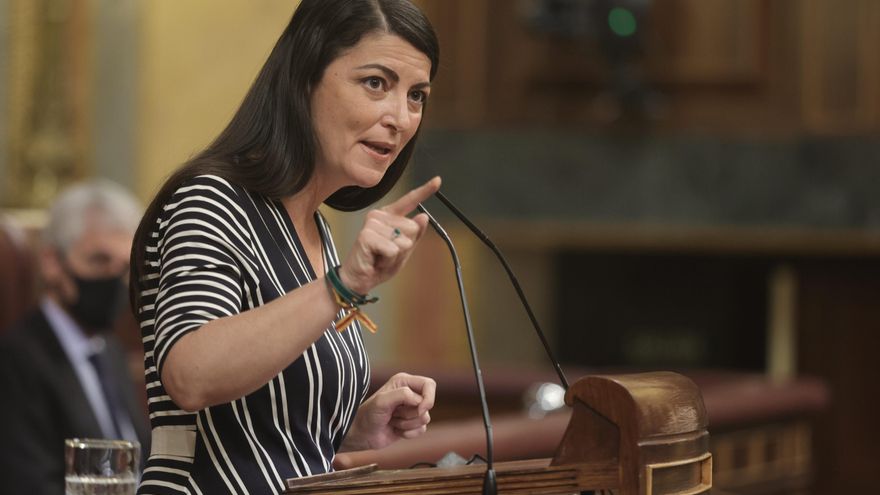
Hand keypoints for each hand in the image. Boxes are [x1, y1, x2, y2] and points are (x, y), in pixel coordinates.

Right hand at [338, 177, 440, 294]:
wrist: (359, 279)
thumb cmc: (379, 263)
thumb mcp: (403, 250)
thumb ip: (414, 235)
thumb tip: (423, 216)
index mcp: (389, 216)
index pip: (409, 201)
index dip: (424, 191)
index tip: (438, 180)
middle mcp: (380, 215)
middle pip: (412, 228)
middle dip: (405, 247)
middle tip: (387, 254)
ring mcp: (372, 223)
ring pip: (404, 241)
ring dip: (396, 256)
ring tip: (381, 257)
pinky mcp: (367, 235)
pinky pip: (393, 250)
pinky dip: (389, 260)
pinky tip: (376, 260)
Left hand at [339, 372, 435, 451]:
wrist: (361, 434)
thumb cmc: (368, 414)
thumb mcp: (382, 401)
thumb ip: (402, 395)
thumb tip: (420, 401)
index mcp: (404, 382)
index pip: (429, 385)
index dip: (428, 397)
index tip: (420, 408)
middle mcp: (410, 394)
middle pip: (428, 405)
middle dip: (410, 413)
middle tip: (394, 413)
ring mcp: (411, 410)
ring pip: (425, 419)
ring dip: (406, 424)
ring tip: (392, 421)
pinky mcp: (412, 424)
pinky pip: (421, 430)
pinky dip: (408, 433)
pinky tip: (395, 430)